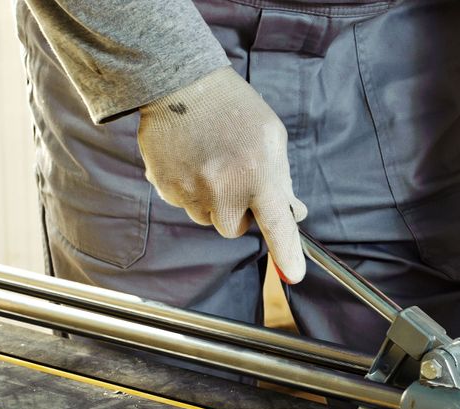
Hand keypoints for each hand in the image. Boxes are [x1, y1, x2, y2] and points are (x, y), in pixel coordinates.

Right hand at [138, 67, 307, 282]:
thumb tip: (294, 213)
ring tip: (210, 161)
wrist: (180, 82)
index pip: (276, 225)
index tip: (294, 274)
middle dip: (238, 213)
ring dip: (212, 201)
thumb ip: (281, 178)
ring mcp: (191, 190)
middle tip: (235, 179)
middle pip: (234, 229)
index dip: (287, 253)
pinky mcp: (165, 187)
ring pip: (207, 218)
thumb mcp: (271, 136)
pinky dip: (188, 188)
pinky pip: (183, 203)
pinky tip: (191, 158)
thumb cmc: (233, 107)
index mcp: (257, 173)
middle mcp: (224, 187)